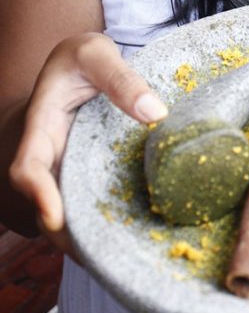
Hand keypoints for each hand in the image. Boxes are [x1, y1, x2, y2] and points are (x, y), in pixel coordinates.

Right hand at [9, 32, 167, 256]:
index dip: (38, 195)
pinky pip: (93, 200)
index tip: (55, 218)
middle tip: (98, 258)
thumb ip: (122, 78)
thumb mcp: (97, 53)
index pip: (29, 168)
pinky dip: (106, 221)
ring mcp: (69, 167)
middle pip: (47, 205)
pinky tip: (134, 238)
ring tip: (120, 259)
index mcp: (42, 126)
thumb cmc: (84, 56)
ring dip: (88, 236)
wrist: (83, 61)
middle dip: (65, 235)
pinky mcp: (89, 173)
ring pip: (70, 210)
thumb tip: (155, 113)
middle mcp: (51, 154)